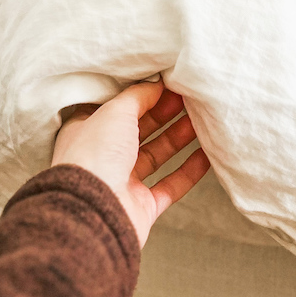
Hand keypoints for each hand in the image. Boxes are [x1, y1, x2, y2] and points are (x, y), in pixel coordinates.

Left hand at [52, 81, 209, 246]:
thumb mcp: (115, 111)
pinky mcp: (141, 206)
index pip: (117, 109)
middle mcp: (104, 156)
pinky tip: (208, 155)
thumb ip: (138, 96)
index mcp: (88, 131)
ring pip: (156, 155)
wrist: (92, 212)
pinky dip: (189, 171)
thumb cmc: (94, 154)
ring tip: (203, 121)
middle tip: (190, 98)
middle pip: (140, 130)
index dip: (143, 95)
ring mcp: (123, 182)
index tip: (168, 84)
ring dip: (179, 138)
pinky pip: (170, 186)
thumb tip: (156, 85)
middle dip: (165, 113)